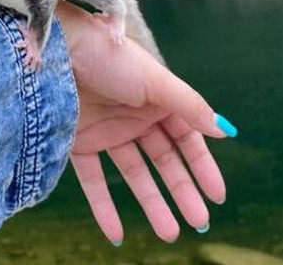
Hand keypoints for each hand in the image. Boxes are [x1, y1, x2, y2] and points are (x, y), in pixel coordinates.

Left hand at [56, 2, 231, 243]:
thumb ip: (189, 106)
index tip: (217, 196)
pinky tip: (116, 233)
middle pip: (164, 160)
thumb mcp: (156, 81)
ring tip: (169, 234)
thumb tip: (225, 130)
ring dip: (151, 203)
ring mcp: (107, 130)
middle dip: (181, 191)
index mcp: (157, 99)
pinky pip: (94, 180)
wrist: (58, 49)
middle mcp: (134, 116)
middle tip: (197, 222)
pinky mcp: (79, 142)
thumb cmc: (109, 57)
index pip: (187, 138)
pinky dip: (103, 207)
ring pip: (134, 173)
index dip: (202, 166)